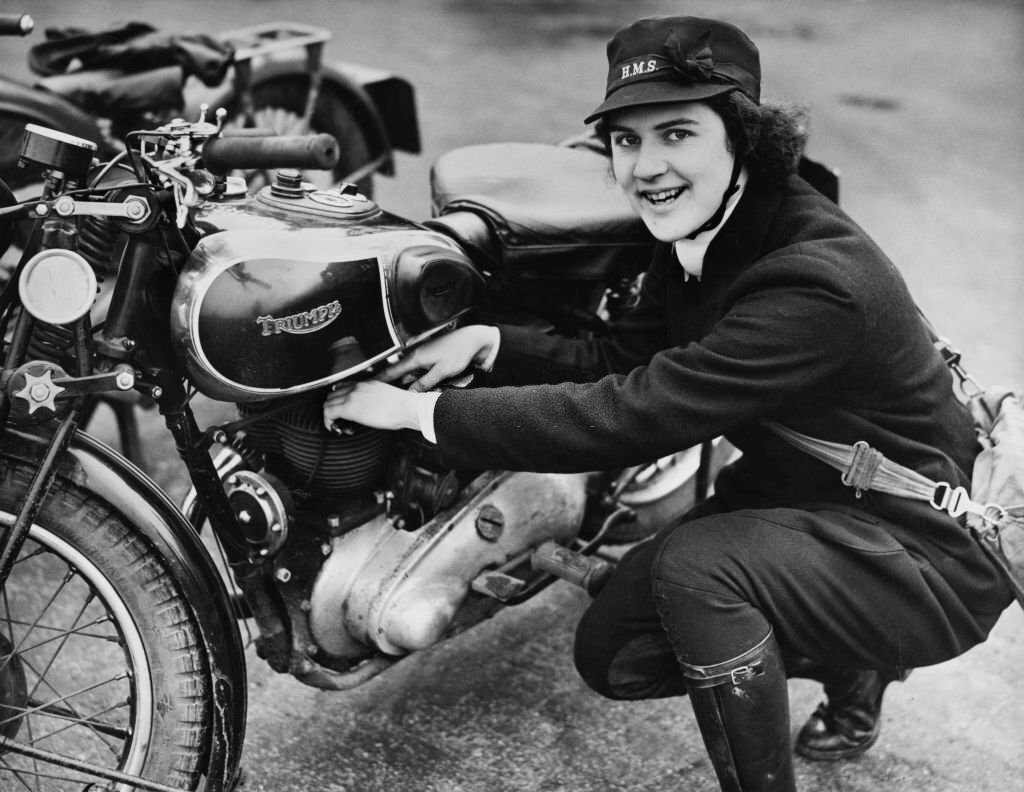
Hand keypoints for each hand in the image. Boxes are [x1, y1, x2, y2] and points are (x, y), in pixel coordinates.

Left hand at [322, 380, 420, 432]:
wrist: (407, 407)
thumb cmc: (404, 406)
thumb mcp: (388, 397)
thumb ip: (377, 399)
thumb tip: (375, 410)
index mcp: (367, 384)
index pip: (344, 387)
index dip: (339, 399)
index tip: (341, 408)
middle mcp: (357, 387)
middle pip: (333, 394)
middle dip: (332, 406)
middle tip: (337, 418)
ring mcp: (352, 396)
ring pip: (328, 402)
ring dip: (329, 414)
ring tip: (335, 423)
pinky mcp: (349, 408)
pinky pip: (329, 412)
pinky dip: (328, 421)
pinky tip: (333, 427)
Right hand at [377, 325, 498, 391]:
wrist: (473, 340)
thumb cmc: (459, 352)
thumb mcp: (442, 372)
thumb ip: (425, 383)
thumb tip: (411, 393)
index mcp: (416, 357)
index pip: (391, 371)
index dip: (378, 379)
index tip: (367, 386)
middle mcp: (416, 354)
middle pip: (398, 372)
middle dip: (391, 383)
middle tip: (380, 395)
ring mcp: (423, 354)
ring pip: (409, 372)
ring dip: (407, 382)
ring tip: (400, 393)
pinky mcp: (430, 356)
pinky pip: (418, 369)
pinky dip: (416, 378)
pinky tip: (419, 385)